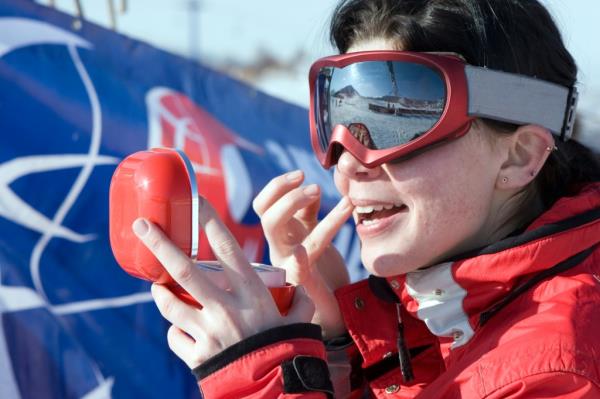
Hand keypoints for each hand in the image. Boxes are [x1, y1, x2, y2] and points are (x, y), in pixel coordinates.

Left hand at [132, 198, 314, 368]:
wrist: (277, 391)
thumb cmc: (290, 348)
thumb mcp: (302, 314)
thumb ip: (299, 285)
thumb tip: (300, 252)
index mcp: (252, 293)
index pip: (228, 248)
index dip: (209, 222)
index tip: (194, 200)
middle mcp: (227, 308)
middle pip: (185, 270)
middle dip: (159, 244)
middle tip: (140, 225)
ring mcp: (209, 332)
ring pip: (170, 303)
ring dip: (160, 292)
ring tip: (158, 287)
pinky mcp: (198, 355)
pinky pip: (175, 336)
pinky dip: (176, 330)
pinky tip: (183, 329)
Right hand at [252, 170, 353, 337]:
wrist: (337, 308)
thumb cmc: (325, 269)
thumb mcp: (314, 232)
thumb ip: (309, 212)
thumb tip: (312, 187)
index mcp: (284, 234)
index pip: (264, 204)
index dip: (277, 186)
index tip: (301, 174)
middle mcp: (281, 247)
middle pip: (266, 214)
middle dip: (283, 191)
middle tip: (313, 185)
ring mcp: (288, 264)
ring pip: (274, 229)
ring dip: (293, 205)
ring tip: (320, 192)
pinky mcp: (303, 284)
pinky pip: (295, 270)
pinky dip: (297, 261)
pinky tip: (302, 253)